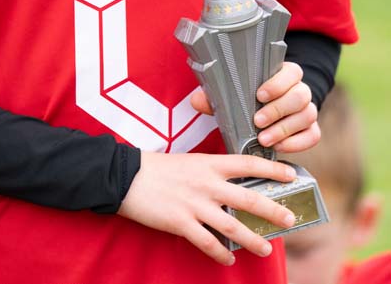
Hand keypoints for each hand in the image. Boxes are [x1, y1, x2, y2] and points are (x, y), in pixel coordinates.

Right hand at [118, 150, 296, 264]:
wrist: (128, 177)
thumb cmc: (160, 168)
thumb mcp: (191, 162)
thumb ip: (212, 173)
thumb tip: (235, 186)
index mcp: (209, 164)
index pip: (247, 164)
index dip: (272, 170)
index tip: (292, 175)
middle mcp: (207, 183)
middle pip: (247, 198)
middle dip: (272, 210)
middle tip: (290, 219)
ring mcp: (195, 204)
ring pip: (232, 225)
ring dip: (253, 238)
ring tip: (267, 247)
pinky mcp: (181, 222)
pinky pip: (207, 242)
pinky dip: (221, 252)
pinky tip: (229, 258)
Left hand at [190, 61, 318, 153]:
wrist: (258, 115)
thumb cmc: (243, 100)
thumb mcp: (228, 94)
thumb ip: (214, 95)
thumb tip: (198, 100)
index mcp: (282, 74)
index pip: (292, 71)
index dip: (278, 83)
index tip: (259, 95)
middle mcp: (299, 89)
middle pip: (302, 94)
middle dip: (278, 109)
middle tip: (257, 121)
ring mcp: (307, 110)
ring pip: (308, 115)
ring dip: (285, 129)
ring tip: (264, 139)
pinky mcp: (310, 129)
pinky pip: (313, 135)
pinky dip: (298, 143)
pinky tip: (279, 147)